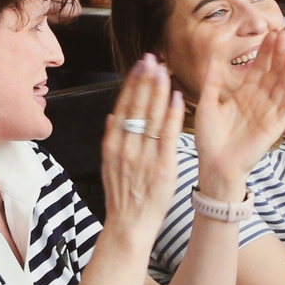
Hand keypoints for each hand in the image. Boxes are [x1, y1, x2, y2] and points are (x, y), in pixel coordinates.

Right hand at [97, 54, 185, 238]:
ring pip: (151, 116)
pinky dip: (172, 114)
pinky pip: (168, 135)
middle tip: (153, 59)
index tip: (139, 66)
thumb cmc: (122, 197)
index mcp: (112, 145)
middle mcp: (126, 147)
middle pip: (136, 106)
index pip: (123, 107)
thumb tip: (113, 116)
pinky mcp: (162, 166)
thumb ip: (112, 140)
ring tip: (164, 70)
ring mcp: (144, 156)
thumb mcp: (108, 166)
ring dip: (158, 90)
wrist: (129, 226)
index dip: (132, 84)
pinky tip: (176, 97)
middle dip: (145, 80)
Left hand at [192, 23, 284, 190]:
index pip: (259, 68)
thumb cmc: (210, 138)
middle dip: (280, 54)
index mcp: (245, 94)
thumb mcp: (208, 103)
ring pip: (283, 86)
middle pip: (274, 73)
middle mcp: (260, 101)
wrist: (215, 165)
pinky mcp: (275, 127)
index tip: (272, 33)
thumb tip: (213, 56)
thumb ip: (212, 80)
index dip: (266, 51)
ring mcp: (269, 113)